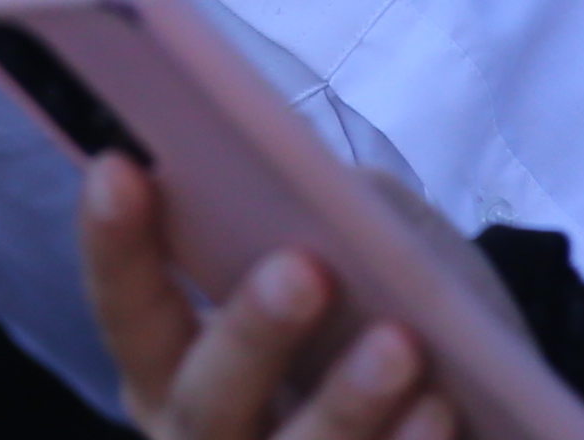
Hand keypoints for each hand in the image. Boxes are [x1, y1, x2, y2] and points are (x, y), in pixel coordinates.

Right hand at [79, 154, 481, 439]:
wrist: (468, 413)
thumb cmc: (384, 312)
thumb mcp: (351, 250)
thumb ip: (325, 217)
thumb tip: (322, 194)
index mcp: (173, 366)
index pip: (128, 308)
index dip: (115, 246)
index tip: (118, 169)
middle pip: (205, 404)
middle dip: (251, 336)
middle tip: (302, 270)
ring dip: (342, 407)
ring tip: (398, 345)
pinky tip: (439, 409)